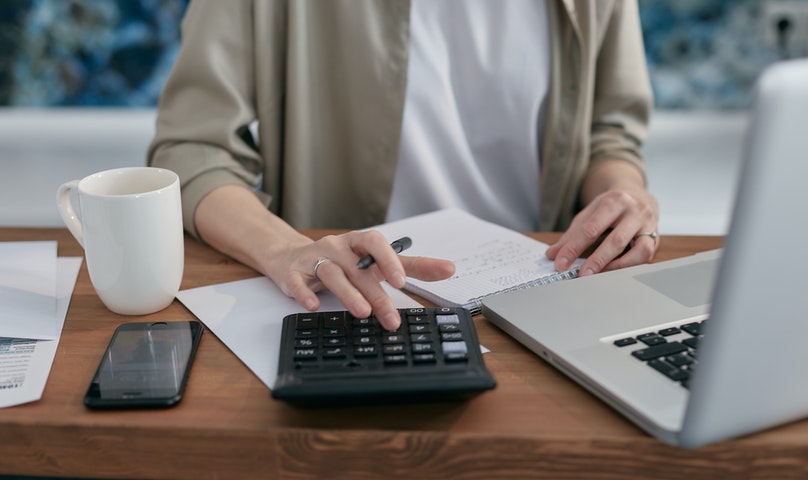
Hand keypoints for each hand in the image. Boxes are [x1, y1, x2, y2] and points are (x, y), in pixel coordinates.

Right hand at [267, 230, 454, 329]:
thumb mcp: (375, 262)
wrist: (290, 257)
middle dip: (376, 294)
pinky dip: (305, 293)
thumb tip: (449, 268)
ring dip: (348, 293)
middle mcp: (338, 248)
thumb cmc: (342, 261)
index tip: (402, 281)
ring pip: (331, 273)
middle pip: (358, 269)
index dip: (389, 260)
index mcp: (359, 243)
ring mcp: (315, 259)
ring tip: (362, 312)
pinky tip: (313, 306)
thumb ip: (411, 266)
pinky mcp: (293, 273)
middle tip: (391, 319)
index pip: (377, 244)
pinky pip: (297, 282)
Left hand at [546, 186, 658, 275]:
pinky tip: (613, 271)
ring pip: (636, 250)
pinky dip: (629, 265)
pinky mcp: (655, 237)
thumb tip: (552, 254)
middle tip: (581, 275)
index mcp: (613, 201)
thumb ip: (571, 235)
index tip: (560, 263)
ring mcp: (648, 224)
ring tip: (597, 276)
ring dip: (616, 266)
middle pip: (614, 240)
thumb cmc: (610, 208)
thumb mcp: (589, 214)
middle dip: (596, 260)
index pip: (590, 228)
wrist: (638, 196)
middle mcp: (633, 211)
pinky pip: (645, 255)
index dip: (573, 248)